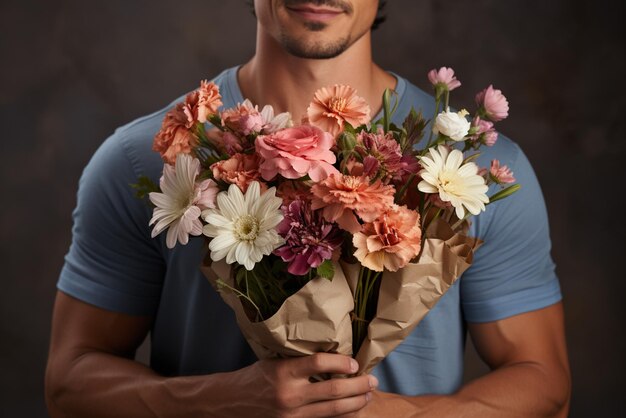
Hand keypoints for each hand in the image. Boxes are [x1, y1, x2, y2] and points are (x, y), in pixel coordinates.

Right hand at [221, 353, 377, 417]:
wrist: (231, 402)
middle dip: (358, 385)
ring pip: (332, 410)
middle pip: (333, 390)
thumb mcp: (275, 361)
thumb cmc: (254, 377)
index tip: (354, 362)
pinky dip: (340, 416)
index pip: (319, 363)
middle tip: (372, 381)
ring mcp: (292, 414)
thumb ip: (300, 362)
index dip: (341, 363)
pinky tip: (350, 410)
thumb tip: (332, 356)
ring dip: (355, 403)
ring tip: (367, 396)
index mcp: (284, 371)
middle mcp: (290, 394)